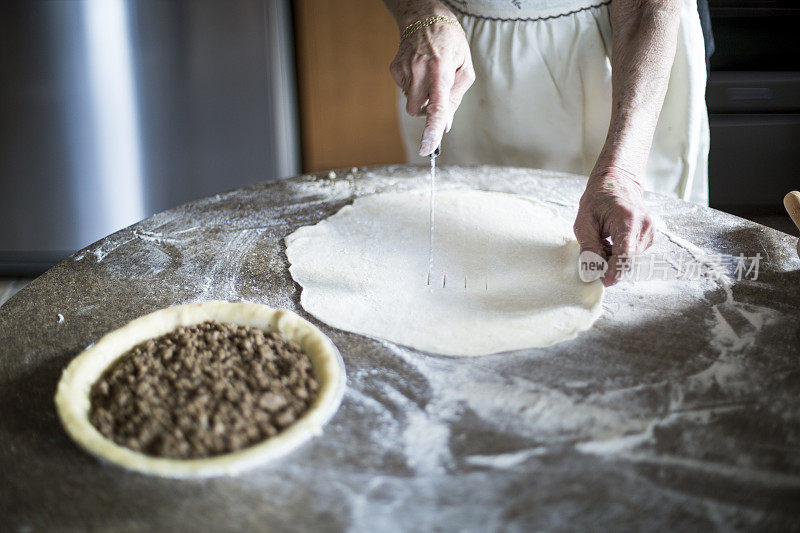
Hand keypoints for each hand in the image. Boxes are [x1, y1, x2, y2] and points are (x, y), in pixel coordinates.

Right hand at [389, 20, 474, 155]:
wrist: (424, 17)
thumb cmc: (450, 42)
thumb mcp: (464, 67)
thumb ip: (455, 98)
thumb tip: (445, 125)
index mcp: (441, 69)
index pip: (436, 107)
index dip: (431, 130)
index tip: (427, 148)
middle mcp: (419, 70)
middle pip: (417, 111)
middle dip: (426, 111)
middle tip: (436, 93)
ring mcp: (404, 69)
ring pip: (410, 103)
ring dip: (420, 98)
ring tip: (428, 76)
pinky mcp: (394, 69)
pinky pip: (404, 91)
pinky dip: (413, 87)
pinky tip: (419, 69)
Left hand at [573, 169, 655, 286]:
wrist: (617, 184)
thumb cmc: (598, 200)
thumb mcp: (584, 222)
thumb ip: (588, 248)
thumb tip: (590, 272)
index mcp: (628, 220)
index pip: (625, 255)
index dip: (613, 271)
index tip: (602, 280)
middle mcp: (645, 226)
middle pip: (628, 260)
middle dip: (609, 265)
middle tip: (592, 257)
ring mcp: (651, 232)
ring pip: (631, 259)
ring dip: (614, 259)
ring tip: (601, 243)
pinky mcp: (651, 237)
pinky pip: (634, 254)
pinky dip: (620, 254)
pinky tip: (611, 242)